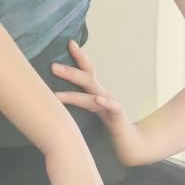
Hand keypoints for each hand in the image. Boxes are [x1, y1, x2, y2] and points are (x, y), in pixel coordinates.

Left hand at [51, 39, 155, 168]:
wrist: (131, 143)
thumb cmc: (109, 125)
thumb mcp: (92, 110)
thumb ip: (80, 100)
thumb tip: (55, 94)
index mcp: (96, 92)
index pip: (87, 71)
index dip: (79, 56)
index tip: (69, 42)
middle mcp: (103, 95)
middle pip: (87, 79)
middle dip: (70, 72)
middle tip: (53, 67)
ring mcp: (110, 105)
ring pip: (93, 95)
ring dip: (74, 94)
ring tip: (58, 95)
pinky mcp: (118, 117)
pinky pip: (112, 107)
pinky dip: (105, 102)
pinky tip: (98, 99)